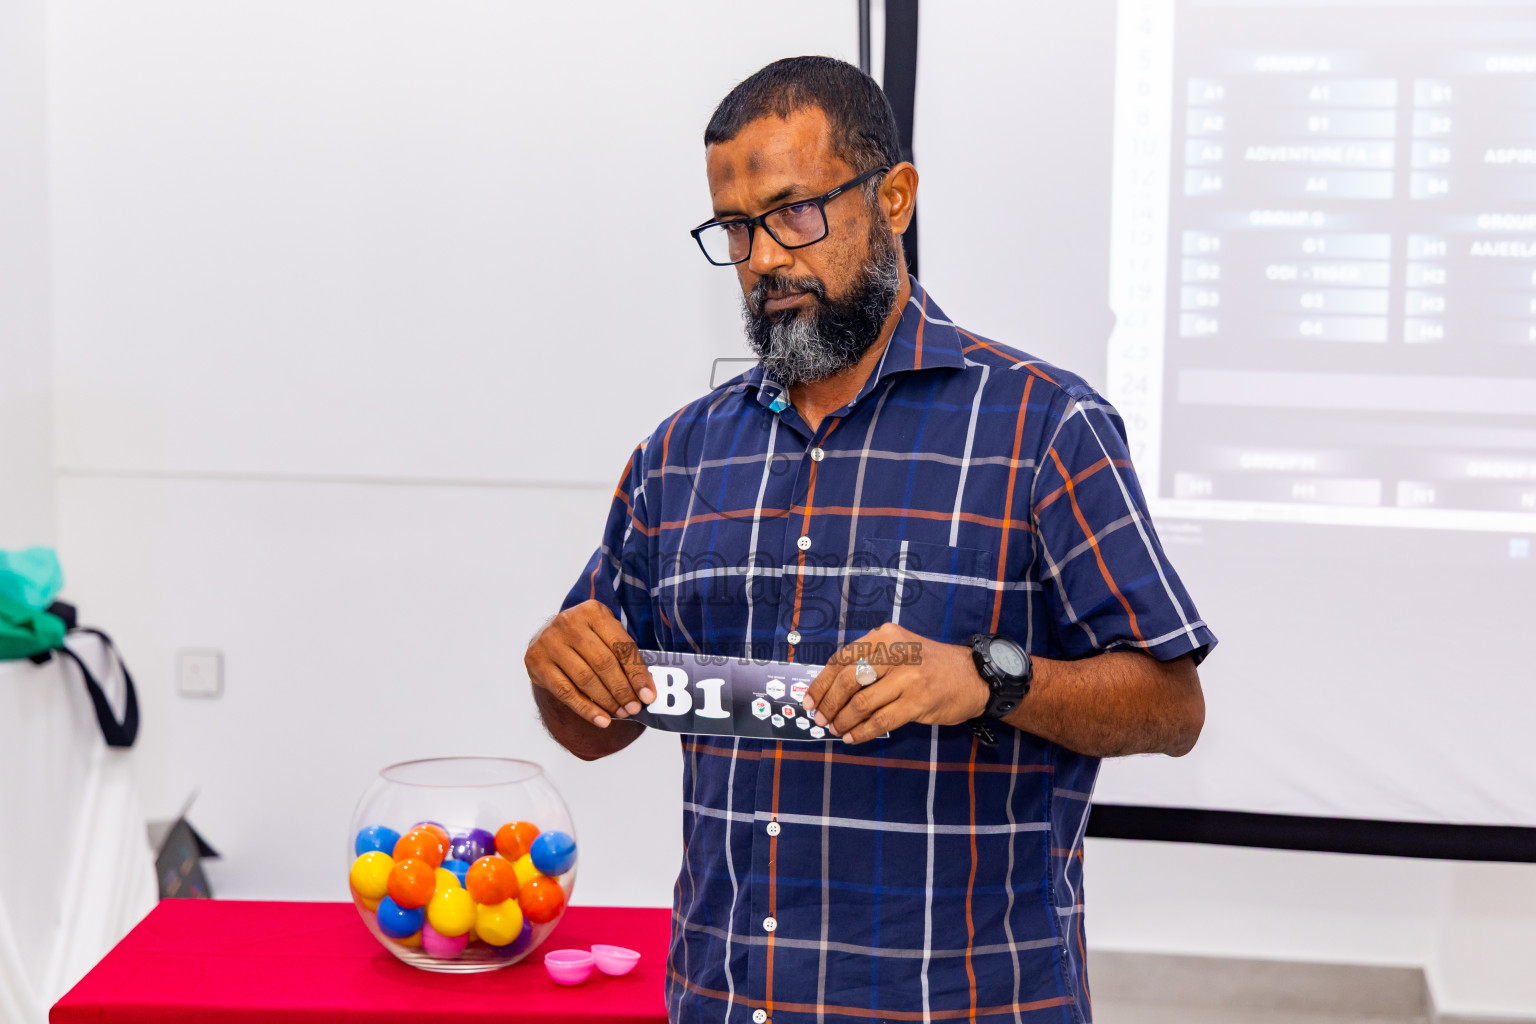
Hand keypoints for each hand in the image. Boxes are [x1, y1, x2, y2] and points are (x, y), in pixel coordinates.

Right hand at [524, 600, 654, 728]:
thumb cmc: (584, 638)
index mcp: (593, 612)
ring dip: (607, 701)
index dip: (637, 674)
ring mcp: (550, 642)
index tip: (648, 695)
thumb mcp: (605, 635)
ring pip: (585, 679)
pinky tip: (601, 719)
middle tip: (634, 707)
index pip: (621, 647)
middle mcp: (569, 623)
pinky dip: (586, 709)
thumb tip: (646, 689)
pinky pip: (565, 692)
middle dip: (623, 690)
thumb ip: (624, 656)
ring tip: (621, 713)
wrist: (547, 636)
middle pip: (603, 663)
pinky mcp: (536, 661)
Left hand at [800, 623, 990, 744]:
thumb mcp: (899, 649)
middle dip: (829, 703)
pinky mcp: (919, 702)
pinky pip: (881, 721)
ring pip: (863, 703)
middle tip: (820, 718)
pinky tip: (853, 737)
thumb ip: (869, 662)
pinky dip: (862, 732)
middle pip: (848, 680)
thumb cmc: (929, 665)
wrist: (974, 676)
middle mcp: (896, 652)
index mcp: (886, 636)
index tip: (809, 700)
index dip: (821, 683)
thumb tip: (830, 689)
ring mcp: (909, 677)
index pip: (842, 659)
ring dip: (844, 720)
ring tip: (836, 729)